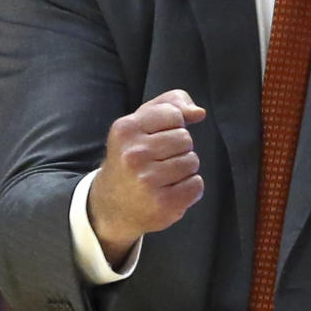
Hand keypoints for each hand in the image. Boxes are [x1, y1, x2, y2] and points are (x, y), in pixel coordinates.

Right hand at [88, 89, 205, 265]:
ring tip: (164, 177)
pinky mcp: (162, 204)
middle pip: (185, 138)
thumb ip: (170, 104)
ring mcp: (147, 181)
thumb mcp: (141, 123)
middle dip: (179, 149)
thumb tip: (199, 112)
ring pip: (192, 161)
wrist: (111, 206)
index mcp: (125, 129)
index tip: (157, 138)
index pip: (174, 114)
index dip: (173, 126)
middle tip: (159, 161)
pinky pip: (196, 185)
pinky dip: (190, 189)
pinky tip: (170, 191)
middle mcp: (133, 154)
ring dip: (184, 169)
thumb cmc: (132, 157)